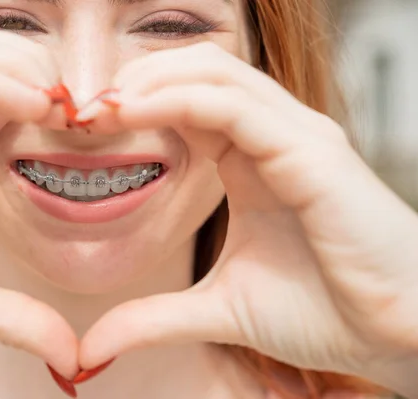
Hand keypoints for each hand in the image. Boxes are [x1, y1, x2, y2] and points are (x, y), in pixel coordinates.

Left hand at [79, 42, 417, 395]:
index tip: (84, 128)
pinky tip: (132, 113)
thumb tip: (92, 348)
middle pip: (195, 71)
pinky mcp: (312, 151)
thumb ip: (154, 319)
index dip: (132, 105)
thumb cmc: (325, 313)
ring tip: (100, 109)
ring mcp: (295, 136)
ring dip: (148, 82)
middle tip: (82, 113)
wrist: (398, 337)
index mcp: (251, 160)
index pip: (186, 101)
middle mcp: (274, 136)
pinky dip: (177, 99)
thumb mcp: (219, 310)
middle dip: (133, 82)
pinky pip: (234, 105)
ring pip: (213, 74)